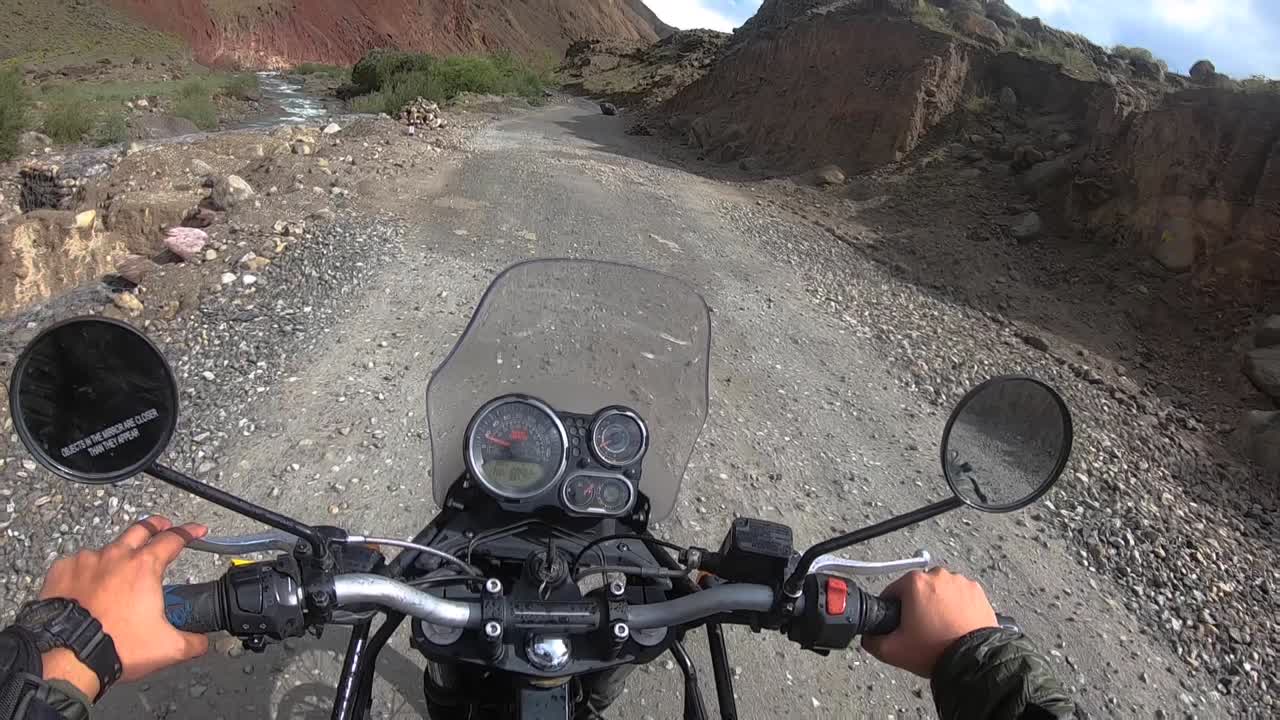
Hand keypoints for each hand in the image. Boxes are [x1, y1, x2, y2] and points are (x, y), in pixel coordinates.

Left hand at [38, 517, 210, 697]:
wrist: (67, 656)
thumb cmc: (113, 646)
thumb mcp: (168, 647)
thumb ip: (193, 641)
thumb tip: (201, 641)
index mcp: (144, 567)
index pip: (174, 538)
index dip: (189, 531)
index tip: (195, 530)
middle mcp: (115, 557)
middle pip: (140, 529)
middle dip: (155, 525)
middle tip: (163, 526)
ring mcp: (86, 562)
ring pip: (107, 548)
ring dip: (118, 555)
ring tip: (120, 569)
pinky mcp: (62, 572)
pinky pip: (78, 563)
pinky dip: (87, 571)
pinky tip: (89, 586)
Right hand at [861, 568, 997, 677]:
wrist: (973, 661)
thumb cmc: (937, 650)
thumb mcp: (892, 650)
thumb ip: (872, 640)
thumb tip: (869, 636)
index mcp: (914, 582)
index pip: (892, 591)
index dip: (892, 610)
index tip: (898, 624)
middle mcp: (938, 576)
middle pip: (918, 590)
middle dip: (917, 606)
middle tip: (920, 630)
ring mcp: (960, 582)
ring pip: (940, 591)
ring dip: (938, 605)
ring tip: (940, 629)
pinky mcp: (977, 592)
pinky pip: (960, 596)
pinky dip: (957, 607)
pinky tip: (955, 625)